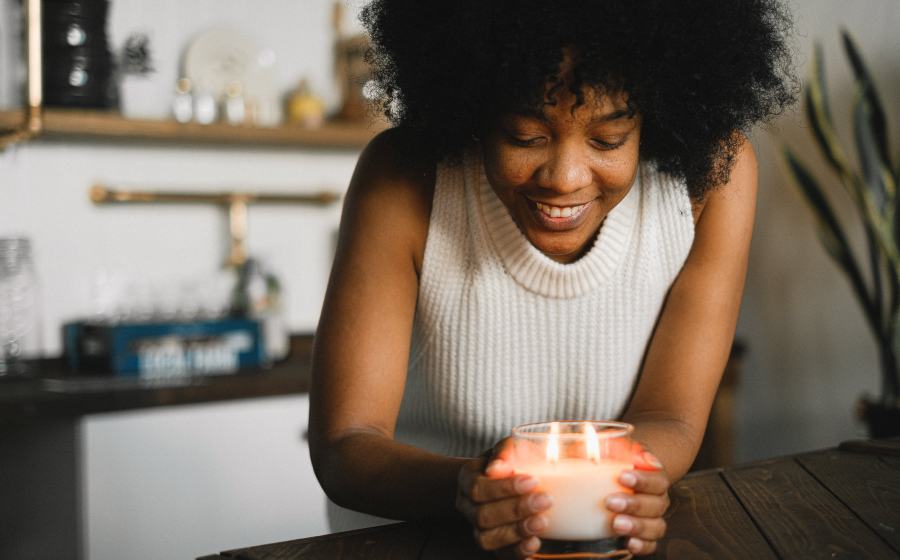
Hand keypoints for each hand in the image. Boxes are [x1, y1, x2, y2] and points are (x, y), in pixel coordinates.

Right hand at [456, 439, 552, 558]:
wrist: (509, 480)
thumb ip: (507, 451)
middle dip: (515, 510)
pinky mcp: (495, 547)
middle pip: (482, 516)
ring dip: (516, 532)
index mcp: (468, 479)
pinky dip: (517, 552)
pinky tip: (535, 542)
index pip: (478, 488)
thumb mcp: (511, 448)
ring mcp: (479, 529)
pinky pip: (500, 556)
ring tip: (542, 522)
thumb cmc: (513, 461)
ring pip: (487, 539)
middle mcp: (468, 507)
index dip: (504, 488)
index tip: (532, 480)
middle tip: (545, 500)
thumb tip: (498, 467)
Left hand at [605, 447, 669, 555]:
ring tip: (616, 524)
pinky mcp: (645, 535)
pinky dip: (643, 546)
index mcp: (653, 476)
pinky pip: (651, 544)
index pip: (657, 478)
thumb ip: (603, 445)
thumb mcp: (607, 448)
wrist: (619, 475)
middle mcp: (656, 498)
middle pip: (656, 504)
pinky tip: (629, 543)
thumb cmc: (612, 461)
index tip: (622, 476)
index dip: (643, 479)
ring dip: (637, 526)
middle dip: (634, 504)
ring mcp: (652, 518)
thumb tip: (595, 444)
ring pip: (656, 526)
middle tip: (610, 502)